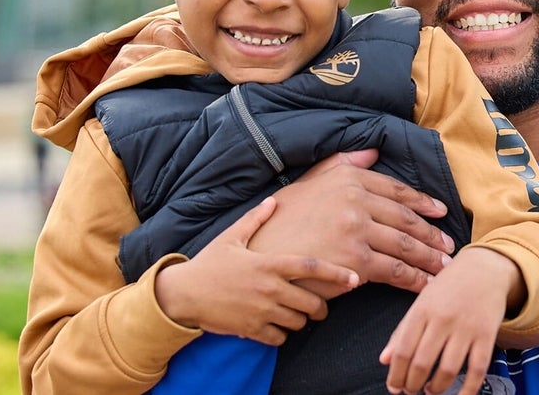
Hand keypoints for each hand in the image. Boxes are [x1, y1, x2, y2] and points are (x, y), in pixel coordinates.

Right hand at [154, 196, 358, 345]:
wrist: (183, 294)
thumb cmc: (210, 262)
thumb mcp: (232, 236)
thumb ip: (256, 219)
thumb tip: (274, 201)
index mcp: (269, 263)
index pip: (312, 267)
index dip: (337, 273)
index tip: (355, 278)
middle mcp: (269, 288)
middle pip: (312, 301)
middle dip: (321, 305)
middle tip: (319, 304)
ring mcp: (261, 311)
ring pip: (298, 322)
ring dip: (301, 319)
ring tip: (295, 313)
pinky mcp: (252, 330)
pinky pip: (280, 338)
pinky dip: (282, 334)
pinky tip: (275, 325)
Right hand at [250, 149, 455, 297]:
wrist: (261, 254)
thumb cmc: (283, 219)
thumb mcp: (310, 181)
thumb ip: (342, 163)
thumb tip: (372, 152)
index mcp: (348, 177)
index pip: (395, 190)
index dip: (422, 202)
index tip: (440, 212)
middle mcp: (355, 199)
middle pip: (405, 218)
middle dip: (431, 235)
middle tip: (448, 247)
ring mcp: (357, 230)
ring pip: (405, 246)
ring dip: (429, 259)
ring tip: (444, 268)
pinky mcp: (356, 260)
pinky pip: (394, 271)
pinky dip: (415, 279)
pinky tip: (425, 285)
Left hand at [379, 247, 515, 394]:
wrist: (485, 268)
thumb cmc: (450, 286)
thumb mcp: (422, 301)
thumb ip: (402, 331)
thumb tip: (385, 360)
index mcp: (422, 309)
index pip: (403, 350)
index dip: (396, 375)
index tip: (394, 387)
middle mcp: (443, 319)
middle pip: (422, 363)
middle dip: (412, 385)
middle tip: (411, 390)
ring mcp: (466, 328)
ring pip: (447, 370)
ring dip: (436, 389)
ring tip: (430, 390)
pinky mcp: (487, 335)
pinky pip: (477, 370)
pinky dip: (467, 390)